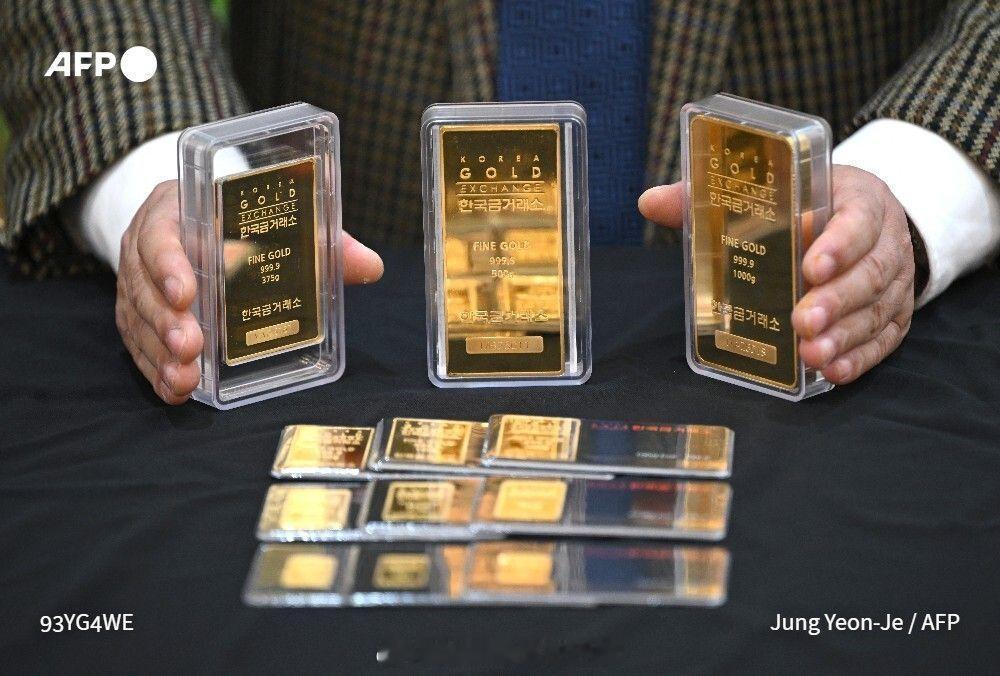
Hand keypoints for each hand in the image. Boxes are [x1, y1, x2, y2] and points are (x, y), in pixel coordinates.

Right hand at [116, 180, 383, 404]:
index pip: (162, 234)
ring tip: (184, 380)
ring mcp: (137, 283)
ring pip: (137, 319)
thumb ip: (322, 242)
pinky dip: (154, 370)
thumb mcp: (276, 222)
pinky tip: (175, 391)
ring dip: (159, 353)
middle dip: (166, 320)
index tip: (187, 292)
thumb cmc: (238, 221)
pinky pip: (137, 343)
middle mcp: (145, 246)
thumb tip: (371, 266)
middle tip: (190, 348)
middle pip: (144, 285)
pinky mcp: (136, 314)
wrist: (190, 219)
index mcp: (176, 212)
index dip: (169, 264)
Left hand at [638, 164, 914, 384]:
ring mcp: (895, 281)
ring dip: (845, 336)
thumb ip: (710, 197)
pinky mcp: (893, 314)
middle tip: (803, 323)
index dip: (837, 244)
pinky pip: (884, 338)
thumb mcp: (772, 190)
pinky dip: (860, 357)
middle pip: (869, 272)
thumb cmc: (807, 204)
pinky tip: (833, 371)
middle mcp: (886, 240)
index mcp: (857, 199)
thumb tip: (649, 202)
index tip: (810, 267)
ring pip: (877, 309)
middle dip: (836, 301)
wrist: (865, 217)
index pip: (856, 219)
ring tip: (812, 355)